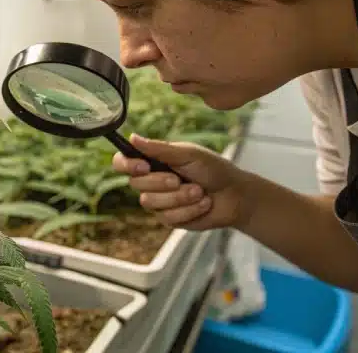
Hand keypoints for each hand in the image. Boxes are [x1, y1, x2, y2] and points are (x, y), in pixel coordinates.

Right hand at [113, 134, 252, 230]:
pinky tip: (203, 203)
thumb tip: (132, 137)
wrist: (234, 194)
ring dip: (178, 197)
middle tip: (180, 178)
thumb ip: (159, 149)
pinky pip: (167, 217)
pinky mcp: (169, 219)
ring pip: (150, 202)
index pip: (123, 162)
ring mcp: (159, 202)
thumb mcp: (188, 154)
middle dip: (161, 182)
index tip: (143, 166)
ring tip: (199, 191)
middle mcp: (152, 181)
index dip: (126, 165)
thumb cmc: (213, 169)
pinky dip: (189, 210)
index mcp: (153, 160)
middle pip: (135, 184)